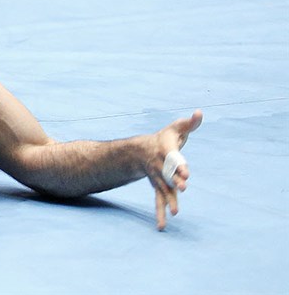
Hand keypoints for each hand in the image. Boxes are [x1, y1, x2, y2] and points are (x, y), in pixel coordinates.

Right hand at [145, 110, 202, 230]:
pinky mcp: (159, 187)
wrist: (140, 151)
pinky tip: (162, 226)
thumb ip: (189, 122)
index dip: (180, 165)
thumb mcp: (175, 128)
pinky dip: (161, 213)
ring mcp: (159, 179)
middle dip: (175, 182)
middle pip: (168, 175)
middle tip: (183, 188)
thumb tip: (200, 112)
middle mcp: (160, 167)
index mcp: (165, 151)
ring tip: (175, 213)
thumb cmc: (164, 138)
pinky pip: (159, 201)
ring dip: (169, 201)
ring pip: (163, 190)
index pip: (173, 158)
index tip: (187, 173)